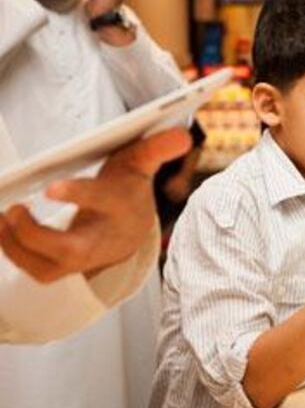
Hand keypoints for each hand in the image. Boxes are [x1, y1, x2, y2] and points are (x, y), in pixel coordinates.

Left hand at [0, 128, 190, 282]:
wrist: (130, 232)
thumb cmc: (127, 190)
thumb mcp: (142, 164)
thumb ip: (157, 148)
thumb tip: (183, 135)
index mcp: (121, 207)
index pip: (102, 200)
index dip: (78, 194)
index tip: (49, 187)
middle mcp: (104, 239)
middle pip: (70, 250)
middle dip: (35, 235)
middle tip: (12, 208)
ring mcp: (85, 259)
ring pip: (48, 268)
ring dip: (16, 247)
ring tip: (0, 216)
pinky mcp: (66, 269)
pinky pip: (38, 271)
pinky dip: (14, 252)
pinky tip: (1, 227)